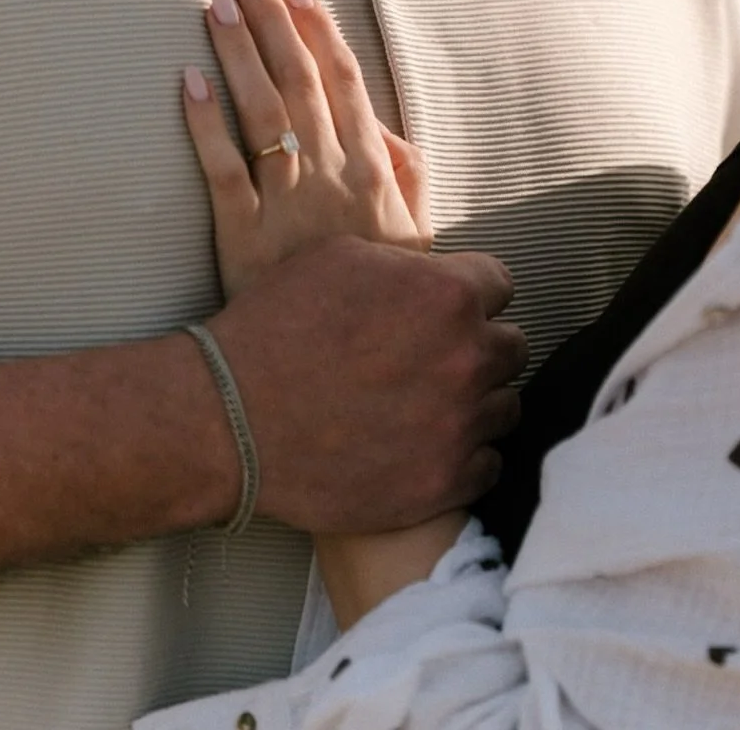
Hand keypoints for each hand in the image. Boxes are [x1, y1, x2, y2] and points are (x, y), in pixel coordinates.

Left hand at [183, 0, 430, 294]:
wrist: (350, 372)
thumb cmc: (384, 300)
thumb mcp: (419, 236)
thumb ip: (407, 176)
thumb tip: (384, 129)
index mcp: (374, 170)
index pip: (346, 83)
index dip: (319, 32)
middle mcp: (331, 175)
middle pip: (299, 82)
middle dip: (271, 22)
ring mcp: (286, 204)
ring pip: (261, 112)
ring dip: (238, 52)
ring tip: (216, 4)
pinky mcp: (244, 238)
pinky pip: (222, 171)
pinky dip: (204, 124)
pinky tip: (188, 81)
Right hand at [209, 236, 527, 531]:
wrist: (228, 419)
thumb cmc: (277, 327)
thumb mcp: (343, 257)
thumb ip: (409, 263)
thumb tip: (436, 269)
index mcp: (448, 294)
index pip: (501, 284)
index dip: (469, 295)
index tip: (442, 311)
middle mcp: (466, 357)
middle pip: (510, 346)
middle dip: (476, 348)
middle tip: (432, 359)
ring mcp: (458, 425)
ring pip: (504, 406)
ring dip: (474, 403)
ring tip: (426, 405)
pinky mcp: (442, 483)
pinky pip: (487, 464)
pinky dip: (462, 457)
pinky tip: (424, 447)